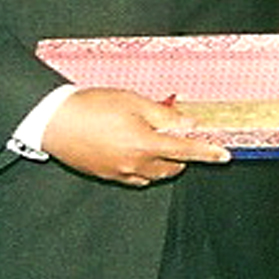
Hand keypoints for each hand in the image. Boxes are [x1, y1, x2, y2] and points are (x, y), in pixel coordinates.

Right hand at [40, 86, 229, 183]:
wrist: (55, 120)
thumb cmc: (93, 105)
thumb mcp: (133, 101)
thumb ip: (163, 115)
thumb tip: (187, 122)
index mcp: (144, 144)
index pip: (185, 151)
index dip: (207, 153)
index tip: (224, 156)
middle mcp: (134, 164)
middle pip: (171, 167)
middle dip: (181, 154)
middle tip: (176, 133)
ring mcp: (119, 173)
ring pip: (153, 175)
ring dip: (162, 162)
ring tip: (154, 139)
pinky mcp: (106, 175)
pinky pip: (134, 178)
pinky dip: (143, 168)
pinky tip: (136, 151)